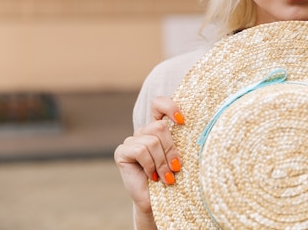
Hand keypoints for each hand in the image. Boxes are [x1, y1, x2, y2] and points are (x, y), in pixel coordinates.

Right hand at [114, 97, 184, 214]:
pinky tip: (152, 176)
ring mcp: (131, 141)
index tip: (182, 121)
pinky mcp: (122, 152)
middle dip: (170, 149)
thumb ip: (179, 140)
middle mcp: (144, 132)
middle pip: (159, 127)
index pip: (158, 104)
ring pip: (152, 141)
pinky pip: (140, 150)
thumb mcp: (179, 156)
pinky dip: (150, 165)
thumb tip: (186, 124)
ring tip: (166, 177)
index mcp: (158, 129)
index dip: (169, 107)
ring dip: (162, 162)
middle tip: (176, 168)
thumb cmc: (172, 178)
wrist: (158, 202)